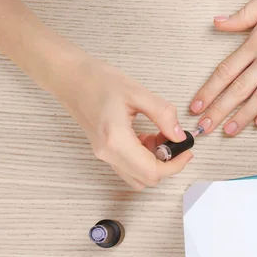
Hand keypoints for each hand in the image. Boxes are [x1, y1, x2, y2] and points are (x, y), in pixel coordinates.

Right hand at [59, 55, 192, 190]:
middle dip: (167, 164)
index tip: (186, 151)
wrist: (70, 77)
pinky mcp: (104, 151)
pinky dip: (143, 158)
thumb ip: (163, 115)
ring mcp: (104, 155)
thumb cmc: (97, 80)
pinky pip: (129, 166)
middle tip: (174, 141)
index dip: (175, 165)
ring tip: (159, 136)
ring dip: (154, 162)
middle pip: (146, 179)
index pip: (152, 171)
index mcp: (116, 140)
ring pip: (137, 176)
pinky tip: (146, 136)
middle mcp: (108, 153)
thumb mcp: (138, 92)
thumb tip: (180, 136)